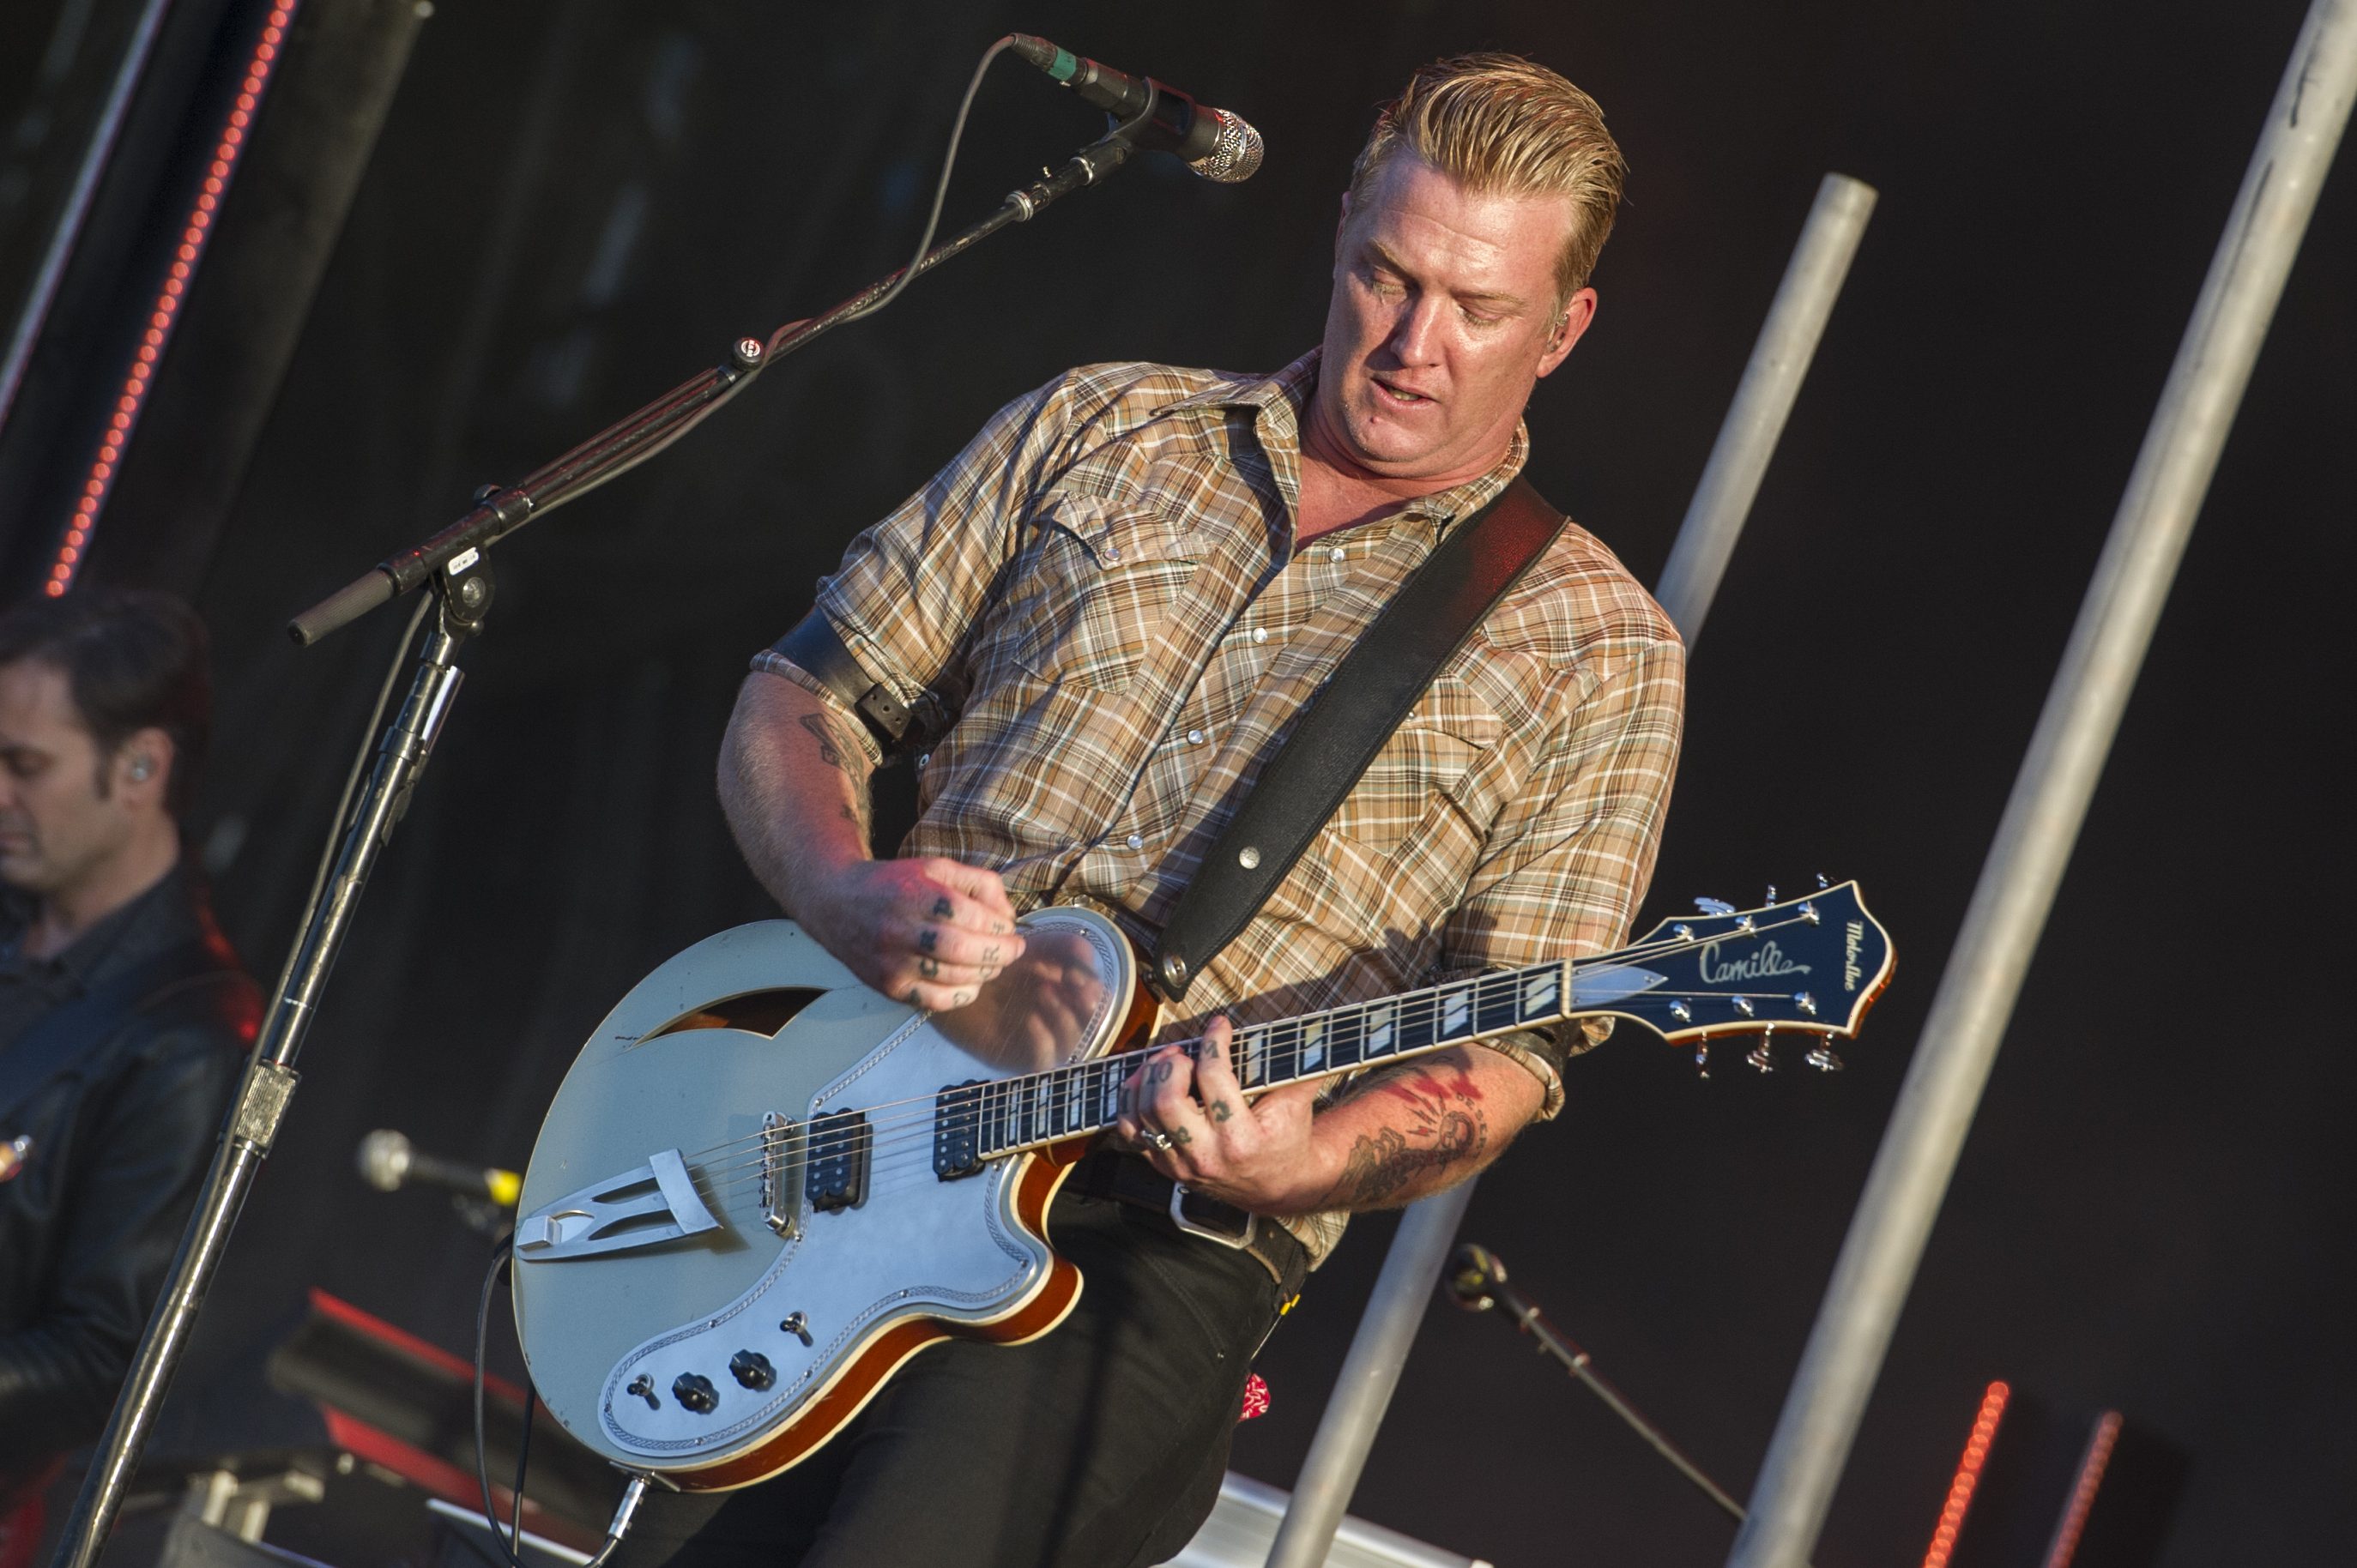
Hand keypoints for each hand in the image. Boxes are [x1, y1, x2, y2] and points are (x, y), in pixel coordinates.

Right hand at [796, 856, 1023, 1012]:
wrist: (836, 903)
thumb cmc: (895, 884)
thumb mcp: (937, 868)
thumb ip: (979, 883)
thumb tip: (1009, 915)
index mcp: (915, 892)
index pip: (969, 914)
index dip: (998, 925)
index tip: (1010, 928)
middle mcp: (901, 928)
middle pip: (963, 948)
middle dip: (998, 952)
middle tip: (1013, 950)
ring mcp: (892, 961)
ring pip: (952, 976)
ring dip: (984, 973)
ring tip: (993, 964)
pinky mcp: (888, 985)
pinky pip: (934, 1000)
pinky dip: (961, 995)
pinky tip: (971, 983)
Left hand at [1114, 1015, 1324, 1212]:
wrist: (1276, 1185)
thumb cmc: (1286, 1138)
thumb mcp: (1297, 1104)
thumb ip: (1299, 1067)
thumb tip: (1311, 1028)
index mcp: (1241, 1140)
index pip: (1214, 1079)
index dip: (1214, 1042)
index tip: (1219, 1025)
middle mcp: (1206, 1155)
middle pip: (1166, 1102)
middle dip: (1171, 1065)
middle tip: (1184, 1052)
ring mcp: (1180, 1165)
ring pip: (1144, 1115)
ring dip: (1149, 1078)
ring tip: (1167, 1061)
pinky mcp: (1164, 1166)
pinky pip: (1131, 1131)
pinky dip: (1131, 1101)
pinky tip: (1145, 1081)